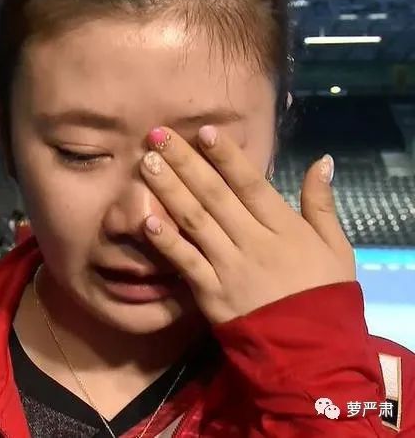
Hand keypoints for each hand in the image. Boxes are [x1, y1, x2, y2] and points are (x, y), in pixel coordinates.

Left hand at [140, 126, 355, 323]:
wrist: (311, 351)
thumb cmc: (323, 294)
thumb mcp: (336, 247)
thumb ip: (322, 203)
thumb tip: (321, 159)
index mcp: (283, 227)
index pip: (250, 184)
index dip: (226, 156)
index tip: (203, 131)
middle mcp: (252, 240)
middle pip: (214, 195)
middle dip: (185, 162)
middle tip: (158, 136)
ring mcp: (228, 266)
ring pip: (195, 221)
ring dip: (168, 191)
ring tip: (146, 164)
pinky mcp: (210, 292)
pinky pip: (185, 263)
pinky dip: (166, 242)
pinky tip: (146, 220)